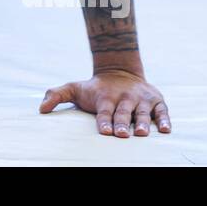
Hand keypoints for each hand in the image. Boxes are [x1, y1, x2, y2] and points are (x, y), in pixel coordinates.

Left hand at [39, 69, 171, 136]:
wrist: (120, 71)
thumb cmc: (95, 88)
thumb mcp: (75, 88)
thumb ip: (57, 95)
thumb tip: (41, 108)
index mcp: (106, 97)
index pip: (104, 111)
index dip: (104, 120)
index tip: (105, 130)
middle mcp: (124, 98)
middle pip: (123, 112)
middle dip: (122, 122)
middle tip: (122, 134)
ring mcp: (141, 100)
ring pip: (143, 112)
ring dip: (143, 122)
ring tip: (141, 133)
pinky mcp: (156, 101)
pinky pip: (162, 111)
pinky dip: (165, 119)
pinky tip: (166, 130)